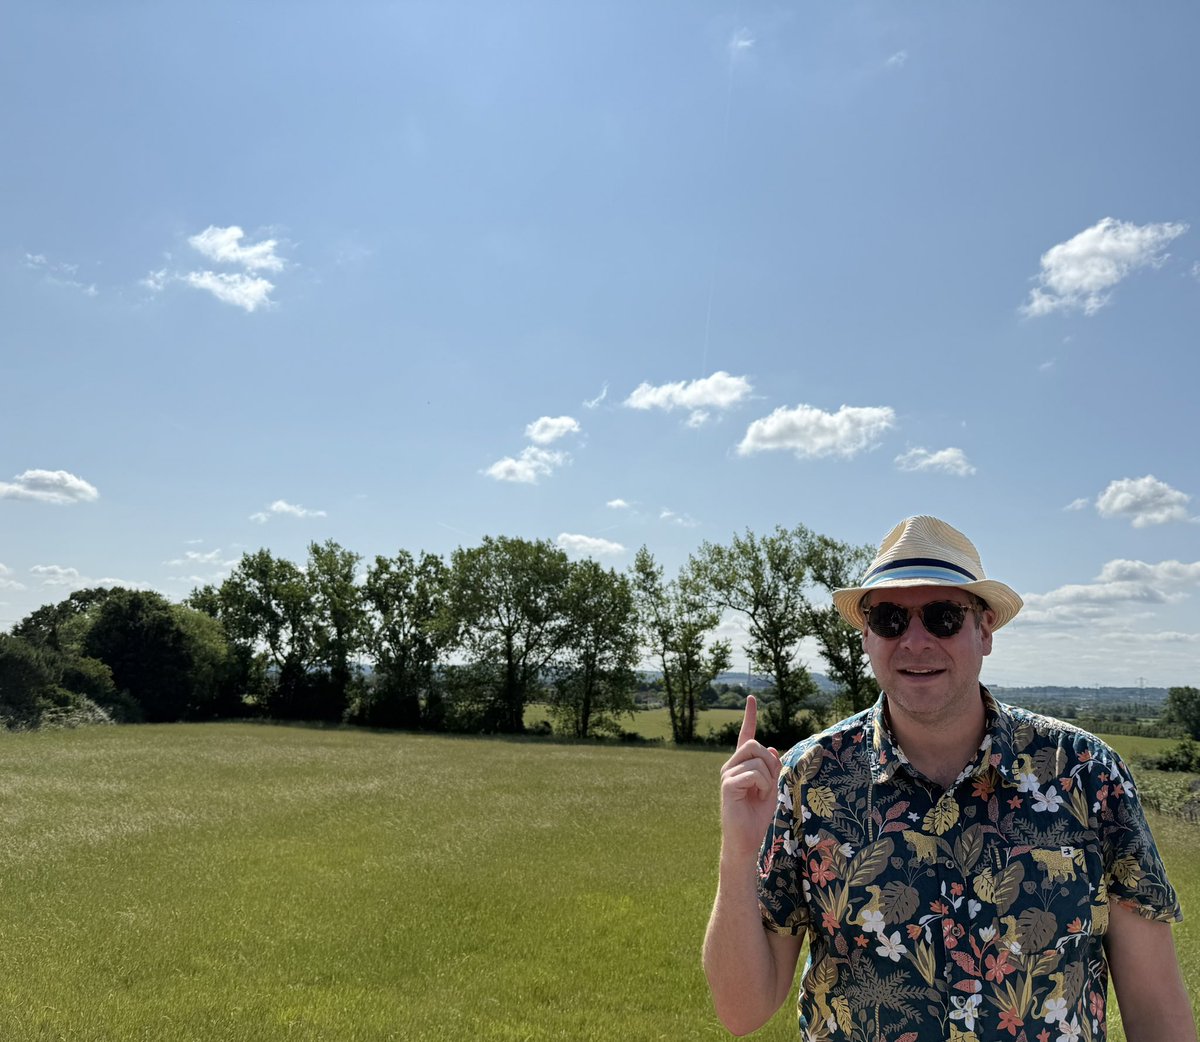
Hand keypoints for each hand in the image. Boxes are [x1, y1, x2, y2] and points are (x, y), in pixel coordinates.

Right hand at [718, 695, 781, 858]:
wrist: (746, 839)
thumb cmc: (758, 815)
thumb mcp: (772, 788)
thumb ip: (773, 767)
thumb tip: (772, 748)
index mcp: (742, 764)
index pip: (746, 735)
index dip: (750, 716)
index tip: (752, 698)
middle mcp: (732, 765)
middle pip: (755, 745)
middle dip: (770, 763)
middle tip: (768, 786)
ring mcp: (728, 774)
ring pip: (757, 758)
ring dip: (768, 778)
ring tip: (761, 795)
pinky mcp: (728, 784)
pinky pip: (754, 773)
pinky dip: (762, 786)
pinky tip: (755, 798)